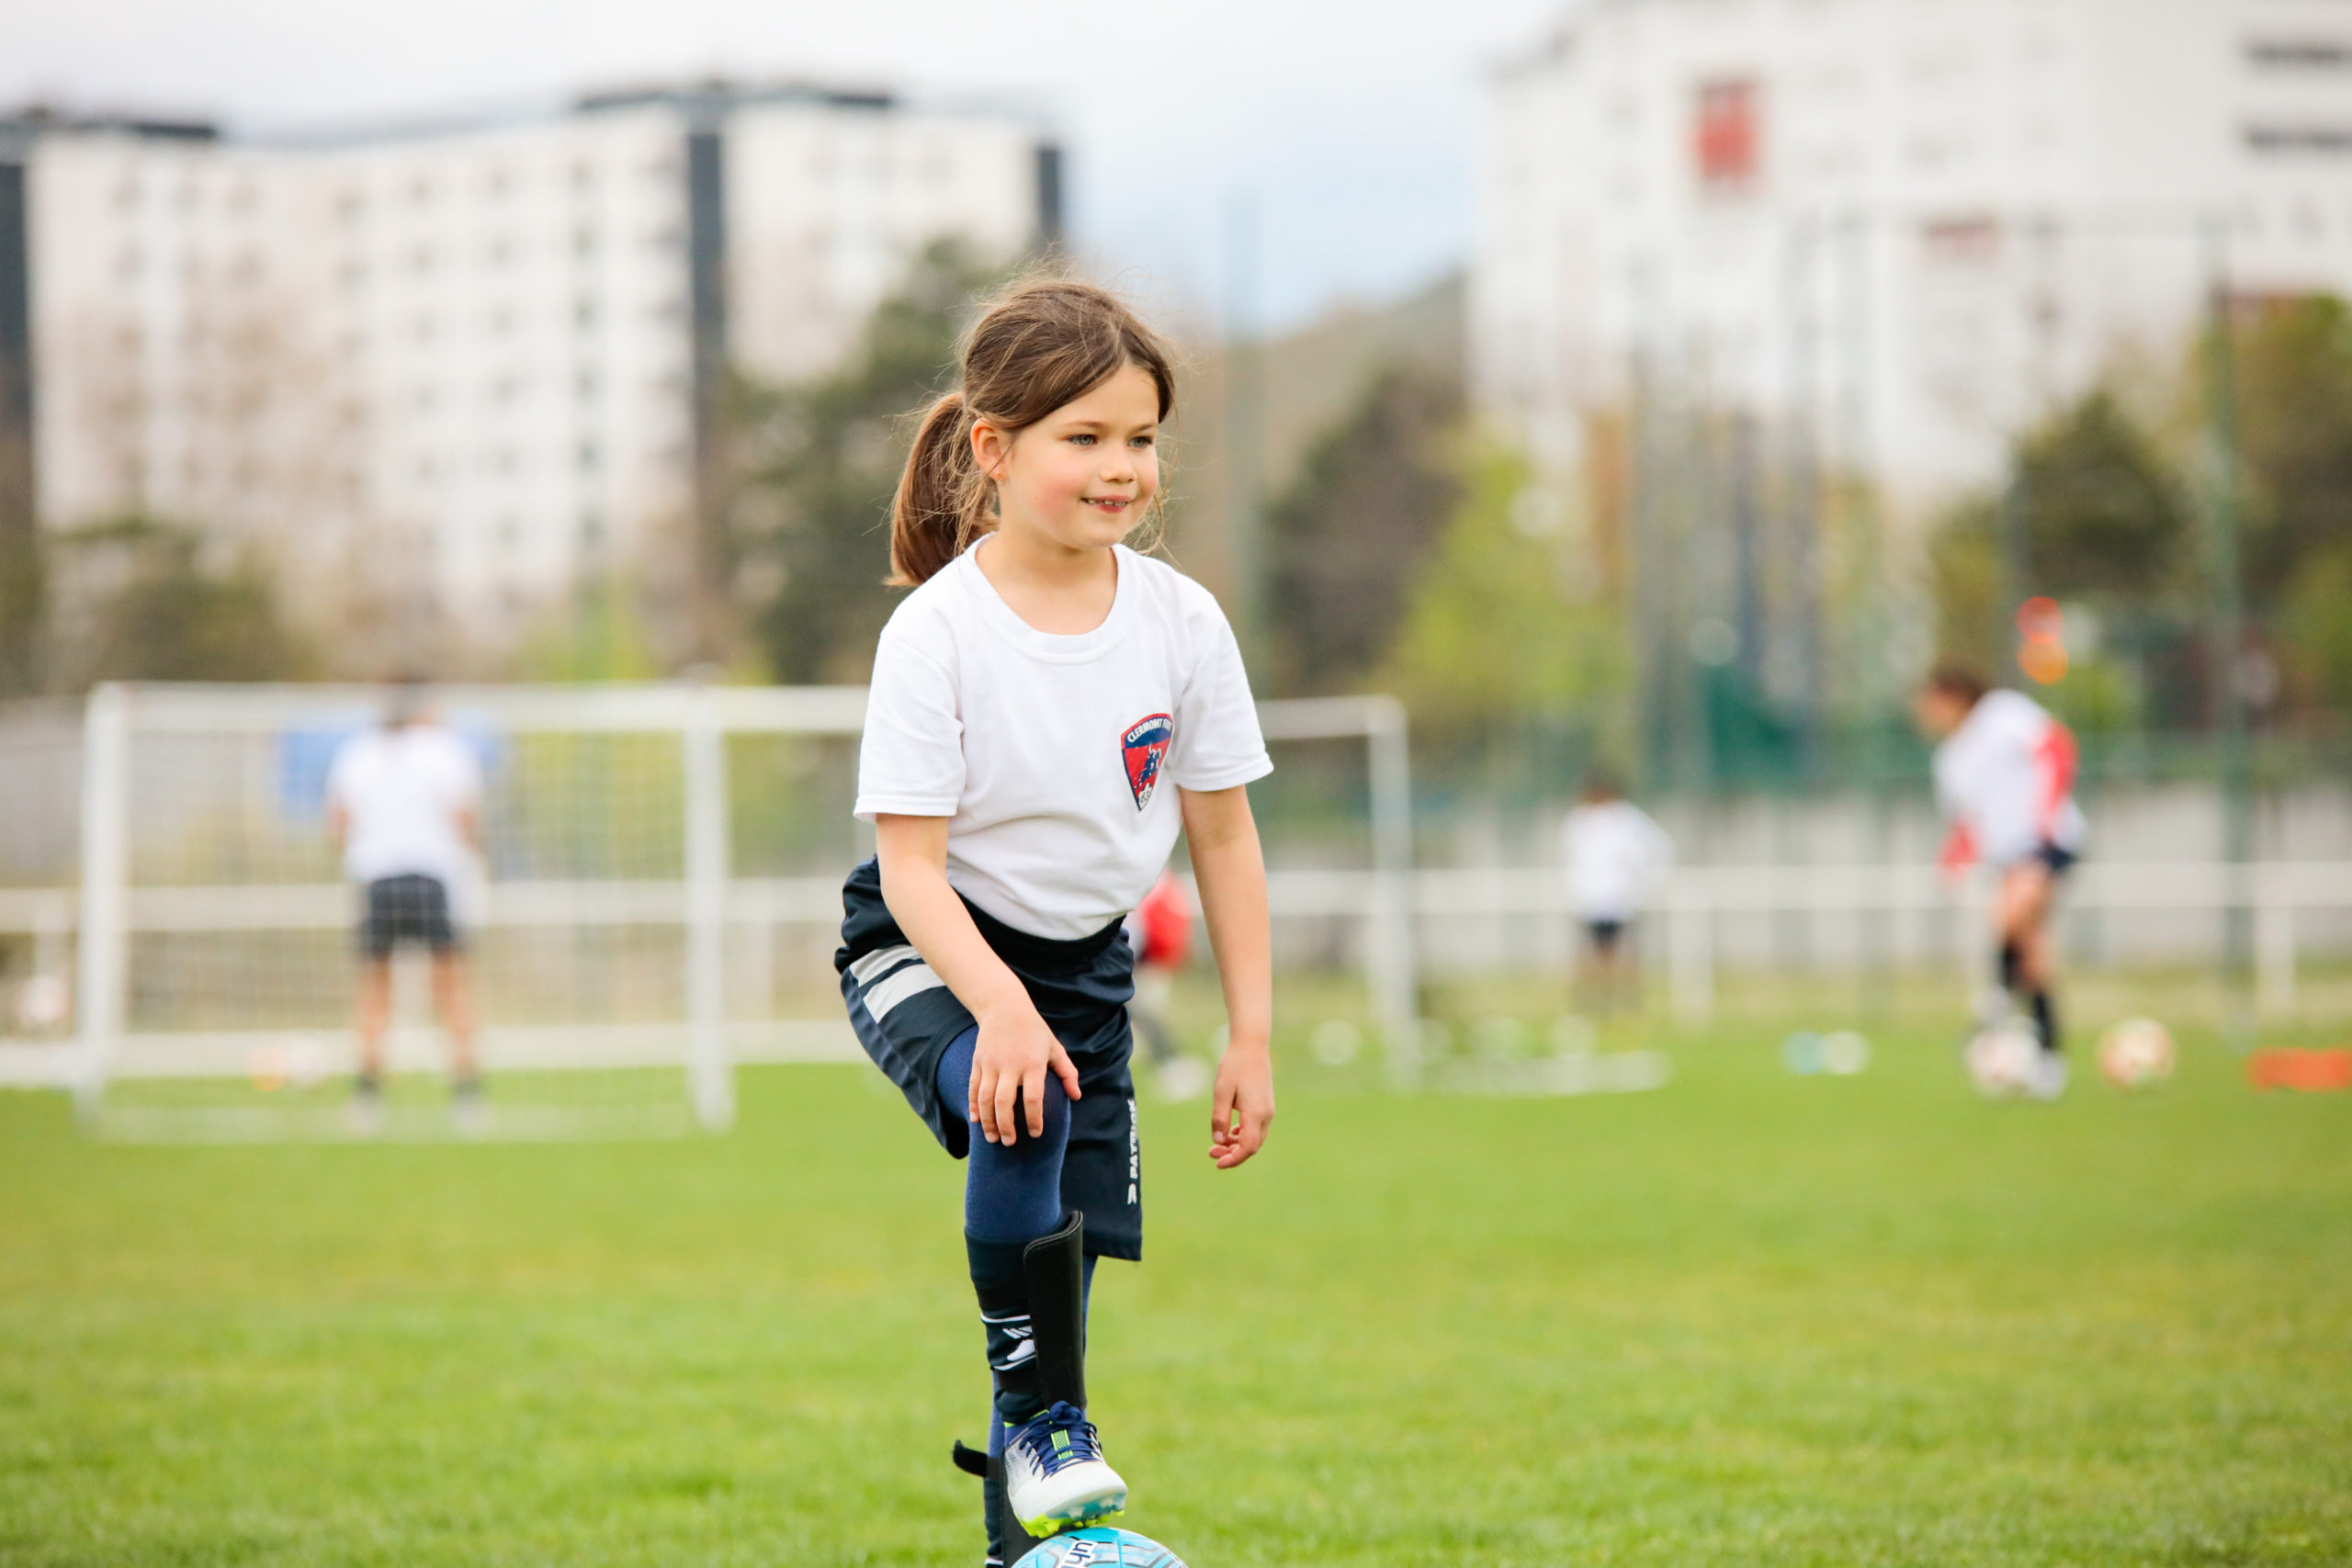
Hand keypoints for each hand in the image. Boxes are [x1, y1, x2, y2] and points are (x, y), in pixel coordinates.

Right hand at [970, 1004, 1081, 1145]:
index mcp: (1033, 1063)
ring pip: (985, 1099)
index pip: (1033, 1098)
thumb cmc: (1034, 1030)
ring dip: (988, 1122)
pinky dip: (973, 1107)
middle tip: (1010, 1143)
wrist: (1004, 1007)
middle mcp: (1010, 1065)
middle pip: (1004, 1103)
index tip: (1035, 1133)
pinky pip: (973, 1088)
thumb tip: (1076, 1096)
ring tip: (993, 1138)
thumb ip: (1067, 1072)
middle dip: (1006, 1126)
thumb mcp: (1054, 1048)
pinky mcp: (978, 1062)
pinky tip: (977, 1121)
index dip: (1034, 1119)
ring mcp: (991, 1064)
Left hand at [1209, 1041, 1273, 1168]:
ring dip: (1237, 1145)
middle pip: (1252, 1146)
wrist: (1251, 1046)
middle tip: (1211, 1154)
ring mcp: (1267, 1110)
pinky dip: (1242, 1135)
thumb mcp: (1221, 1092)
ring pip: (1255, 1138)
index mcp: (1255, 1112)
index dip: (1234, 1159)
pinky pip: (1256, 1128)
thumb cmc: (1234, 1066)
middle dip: (1233, 1154)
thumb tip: (1218, 1141)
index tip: (1218, 1163)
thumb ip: (1219, 1118)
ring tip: (1217, 1145)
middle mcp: (1265, 1114)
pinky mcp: (1265, 1106)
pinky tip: (1228, 1133)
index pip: (1248, 1147)